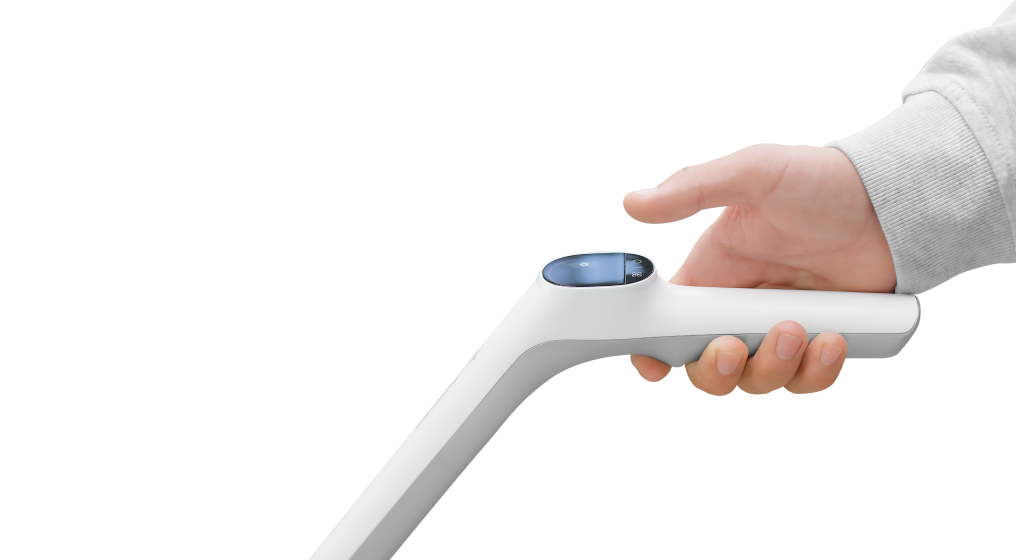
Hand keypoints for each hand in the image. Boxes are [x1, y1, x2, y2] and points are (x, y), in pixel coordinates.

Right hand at [623, 144, 895, 393]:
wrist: (894, 200)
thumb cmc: (820, 180)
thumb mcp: (752, 172)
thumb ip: (692, 188)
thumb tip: (633, 203)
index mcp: (711, 272)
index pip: (665, 322)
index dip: (653, 351)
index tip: (654, 365)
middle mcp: (738, 307)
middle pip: (705, 367)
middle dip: (713, 369)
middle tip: (731, 347)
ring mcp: (779, 328)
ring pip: (756, 379)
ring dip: (771, 367)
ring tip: (796, 329)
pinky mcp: (820, 342)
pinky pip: (805, 380)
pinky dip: (815, 372)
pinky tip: (831, 340)